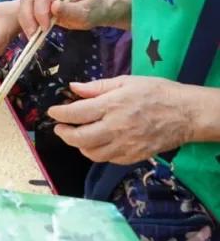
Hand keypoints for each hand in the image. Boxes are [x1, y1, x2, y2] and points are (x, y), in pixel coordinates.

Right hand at [18, 0, 93, 35]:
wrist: (92, 10)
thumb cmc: (91, 9)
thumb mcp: (86, 12)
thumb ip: (71, 9)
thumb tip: (54, 7)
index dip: (41, 12)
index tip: (45, 28)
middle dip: (28, 18)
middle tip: (33, 36)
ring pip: (23, 5)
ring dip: (25, 22)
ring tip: (32, 38)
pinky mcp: (36, 5)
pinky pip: (25, 13)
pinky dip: (26, 25)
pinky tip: (33, 36)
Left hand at [48, 76, 195, 163]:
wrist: (186, 114)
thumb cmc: (156, 92)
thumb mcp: (126, 81)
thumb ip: (97, 86)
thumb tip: (73, 88)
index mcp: (112, 106)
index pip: (76, 114)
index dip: (59, 114)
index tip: (53, 112)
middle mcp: (116, 128)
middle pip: (79, 138)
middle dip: (64, 134)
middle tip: (60, 128)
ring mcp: (125, 145)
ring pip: (91, 153)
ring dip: (79, 145)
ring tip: (77, 136)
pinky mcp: (134, 157)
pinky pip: (108, 159)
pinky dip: (97, 152)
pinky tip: (97, 143)